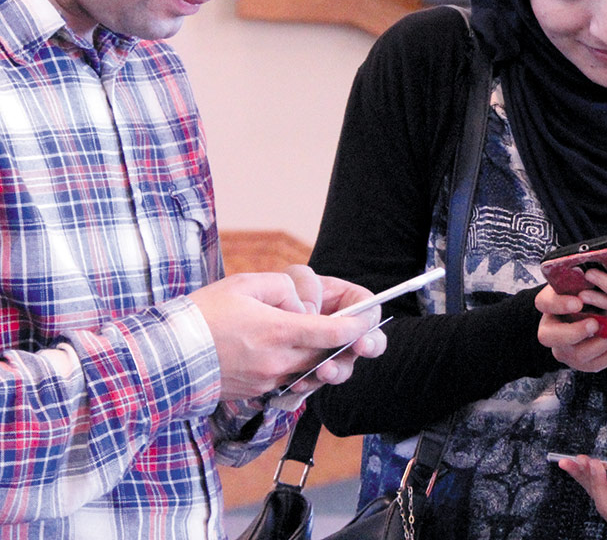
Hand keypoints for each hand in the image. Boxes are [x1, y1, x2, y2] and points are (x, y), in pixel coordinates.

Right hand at [190, 272, 386, 399]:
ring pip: (312, 370)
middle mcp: (278, 361)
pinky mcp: (258, 393)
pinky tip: (292, 352)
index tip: (371, 317)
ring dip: (323, 356)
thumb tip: (306, 307)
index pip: (336, 333)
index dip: (360, 325)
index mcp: (279, 332)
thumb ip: (285, 289)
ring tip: (323, 340)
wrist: (165, 356)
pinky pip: (291, 380)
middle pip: (330, 355)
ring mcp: (268, 381)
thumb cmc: (204, 314)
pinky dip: (299, 367)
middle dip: (347, 343)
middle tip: (356, 331)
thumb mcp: (246, 284)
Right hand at [536, 285, 606, 371]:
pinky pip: (592, 366)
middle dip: (573, 332)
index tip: (578, 302)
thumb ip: (584, 277)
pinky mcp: (579, 362)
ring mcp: (563, 348)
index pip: (543, 303)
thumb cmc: (589, 294)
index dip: (558, 304)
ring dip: (598, 344)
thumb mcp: (584, 282)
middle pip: (548, 337)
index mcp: (550, 304)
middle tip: (595, 324)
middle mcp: (551, 329)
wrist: (596, 312)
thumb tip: (593, 271)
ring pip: (573, 356)